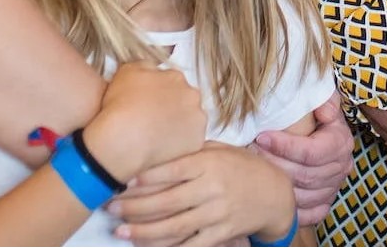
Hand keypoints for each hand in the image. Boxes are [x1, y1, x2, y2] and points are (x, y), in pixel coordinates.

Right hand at [85, 60, 207, 181]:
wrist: (124, 138)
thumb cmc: (122, 104)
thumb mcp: (128, 70)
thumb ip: (146, 66)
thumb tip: (153, 71)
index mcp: (176, 77)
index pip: (171, 81)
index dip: (159, 92)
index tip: (149, 102)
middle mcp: (192, 96)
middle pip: (185, 98)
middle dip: (173, 105)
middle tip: (154, 118)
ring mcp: (197, 119)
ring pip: (190, 119)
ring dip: (179, 123)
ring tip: (158, 134)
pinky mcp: (196, 142)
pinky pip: (190, 140)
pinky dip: (180, 142)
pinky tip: (163, 145)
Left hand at [111, 142, 292, 246]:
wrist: (275, 195)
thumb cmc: (242, 167)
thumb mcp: (221, 150)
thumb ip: (192, 150)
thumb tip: (155, 148)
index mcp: (210, 163)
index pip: (171, 170)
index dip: (144, 178)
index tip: (121, 181)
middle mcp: (212, 188)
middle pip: (166, 201)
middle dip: (134, 208)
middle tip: (111, 209)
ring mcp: (217, 214)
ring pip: (174, 226)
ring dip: (143, 232)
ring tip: (120, 232)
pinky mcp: (222, 234)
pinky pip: (190, 245)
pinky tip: (148, 247)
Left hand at [251, 93, 353, 225]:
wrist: (326, 131)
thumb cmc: (317, 114)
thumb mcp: (324, 98)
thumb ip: (325, 100)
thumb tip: (324, 112)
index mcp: (340, 143)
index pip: (312, 152)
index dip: (285, 146)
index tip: (262, 136)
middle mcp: (341, 167)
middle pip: (305, 175)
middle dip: (275, 165)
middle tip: (251, 152)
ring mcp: (333, 187)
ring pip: (304, 196)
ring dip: (278, 186)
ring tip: (255, 171)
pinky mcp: (325, 201)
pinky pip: (311, 213)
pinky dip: (293, 210)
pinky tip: (272, 199)